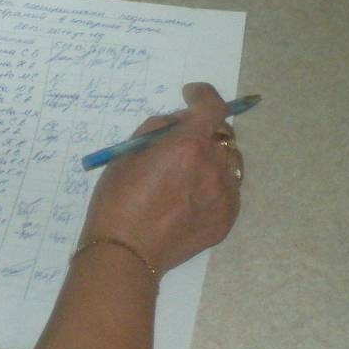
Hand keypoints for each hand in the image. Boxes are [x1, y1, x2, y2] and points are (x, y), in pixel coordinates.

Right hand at [80, 82, 242, 275]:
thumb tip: (177, 123)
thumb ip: (157, 130)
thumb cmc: (118, 201)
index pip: (212, 106)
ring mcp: (225, 194)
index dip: (203, 95)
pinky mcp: (227, 218)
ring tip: (189, 171)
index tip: (191, 95)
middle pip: (222, 134)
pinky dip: (215, 184)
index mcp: (188, 145)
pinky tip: (192, 196)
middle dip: (205, 129)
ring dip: (213, 156)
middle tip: (184, 140)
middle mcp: (213, 166)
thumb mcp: (128, 154)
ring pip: (229, 162)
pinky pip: (229, 189)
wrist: (127, 253)